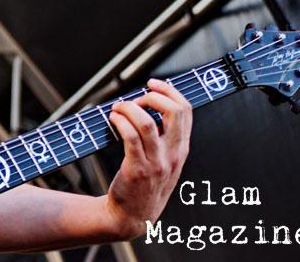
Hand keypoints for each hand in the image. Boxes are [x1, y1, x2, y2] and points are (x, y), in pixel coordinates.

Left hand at [104, 78, 192, 238]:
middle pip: (173, 112)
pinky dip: (120, 122)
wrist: (132, 216)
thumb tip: (147, 104)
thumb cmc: (145, 183)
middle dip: (152, 96)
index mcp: (181, 148)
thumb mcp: (166, 161)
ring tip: (118, 108)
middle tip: (135, 99)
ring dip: (129, 108)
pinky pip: (130, 137)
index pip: (186, 110)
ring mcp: (156, 163)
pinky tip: (113, 119)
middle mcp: (173, 154)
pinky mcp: (137, 169)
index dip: (169, 91)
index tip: (152, 84)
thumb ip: (165, 137)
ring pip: (147, 123)